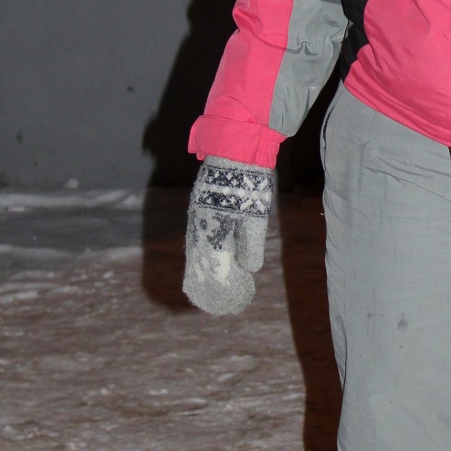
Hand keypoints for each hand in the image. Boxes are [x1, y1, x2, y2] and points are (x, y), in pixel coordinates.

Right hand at [182, 160, 274, 315]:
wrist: (235, 150)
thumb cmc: (248, 186)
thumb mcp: (256, 218)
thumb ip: (251, 245)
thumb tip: (249, 268)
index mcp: (213, 232)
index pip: (214, 269)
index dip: (222, 285)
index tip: (231, 298)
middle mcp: (200, 228)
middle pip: (199, 265)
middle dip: (208, 284)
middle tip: (217, 299)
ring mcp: (196, 218)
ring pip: (195, 253)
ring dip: (201, 271)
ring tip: (207, 286)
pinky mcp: (197, 209)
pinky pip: (195, 240)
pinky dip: (199, 255)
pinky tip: (204, 262)